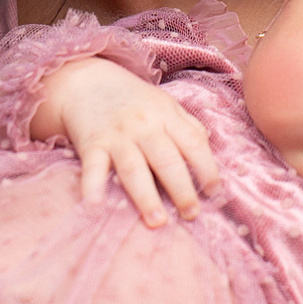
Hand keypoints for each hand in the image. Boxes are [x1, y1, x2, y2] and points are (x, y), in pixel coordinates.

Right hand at [31, 57, 221, 225]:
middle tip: (191, 214)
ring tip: (157, 221)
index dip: (207, 168)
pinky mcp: (91, 144)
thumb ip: (187, 126)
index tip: (214, 192)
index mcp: (167, 115)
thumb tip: (208, 151)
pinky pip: (93, 167)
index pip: (194, 143)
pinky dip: (93, 186)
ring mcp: (117, 135)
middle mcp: (144, 125)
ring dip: (146, 197)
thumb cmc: (133, 100)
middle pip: (167, 159)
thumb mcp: (165, 104)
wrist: (88, 81)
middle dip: (182, 189)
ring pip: (134, 168)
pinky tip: (97, 206)